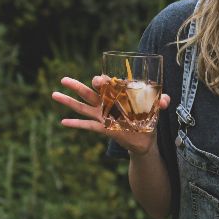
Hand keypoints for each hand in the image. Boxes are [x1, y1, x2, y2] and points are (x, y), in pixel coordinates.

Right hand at [51, 75, 169, 155]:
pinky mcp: (103, 128)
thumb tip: (164, 101)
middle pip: (89, 93)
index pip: (107, 84)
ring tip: (54, 94)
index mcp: (118, 94)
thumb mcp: (156, 108)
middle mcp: (107, 103)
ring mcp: (103, 116)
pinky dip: (75, 124)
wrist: (146, 138)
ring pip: (83, 107)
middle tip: (64, 80)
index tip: (100, 80)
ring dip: (68, 101)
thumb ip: (161, 102)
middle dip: (77, 86)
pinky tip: (62, 122)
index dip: (102, 81)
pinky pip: (87, 126)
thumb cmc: (149, 118)